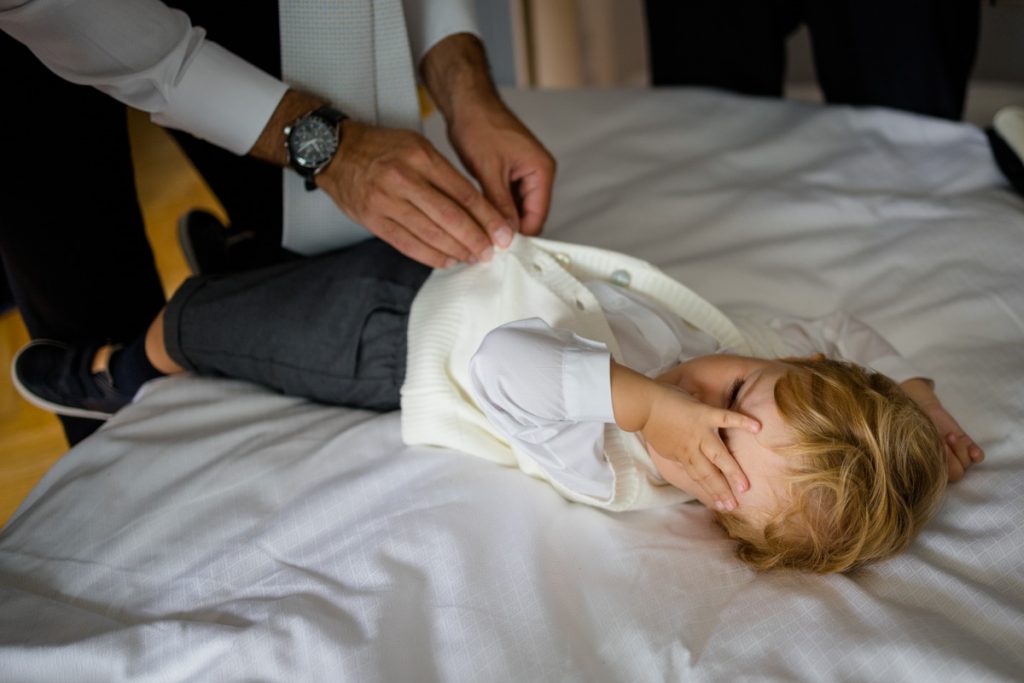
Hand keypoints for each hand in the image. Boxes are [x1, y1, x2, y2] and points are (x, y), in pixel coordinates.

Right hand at [317, 120, 513, 268]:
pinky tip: (446, 260)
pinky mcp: (372, 219)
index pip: (463, 192)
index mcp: (420, 156)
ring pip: (430, 233)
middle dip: (475, 238)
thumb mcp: (416, 145)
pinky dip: (430, 256)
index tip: (502, 232)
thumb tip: (476, 207)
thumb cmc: (380, 148)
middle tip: (490, 251)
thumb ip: (443, 173)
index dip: (487, 217)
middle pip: (450, 216)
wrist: (335, 151)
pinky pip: (407, 243)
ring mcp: (385, 201)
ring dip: (456, 250)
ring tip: (472, 257)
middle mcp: (403, 178)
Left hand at [447, 96, 555, 236]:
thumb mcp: (489, 170)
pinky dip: (496, 208)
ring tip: (481, 229)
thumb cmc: (480, 125)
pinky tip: (480, 216)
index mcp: (541, 170)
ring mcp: (525, 173)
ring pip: (517, 209)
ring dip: (501, 219)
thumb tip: (506, 235)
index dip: (520, 235)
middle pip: (530, 215)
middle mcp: (538, 172)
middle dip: (510, 229)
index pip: (538, 216)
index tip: (500, 248)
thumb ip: (500, 205)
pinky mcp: (511, 173)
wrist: (467, 103)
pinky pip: (508, 199)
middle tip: (487, 243)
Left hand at [643, 383, 760, 510]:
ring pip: (719, 456)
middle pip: (709, 474)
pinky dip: (741, 421)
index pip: (699, 478)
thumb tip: (687, 463)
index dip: (710, 492)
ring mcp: (700, 431)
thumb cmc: (652, 422)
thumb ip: (678, 454)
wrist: (643, 404)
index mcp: (683, 456)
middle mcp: (692, 448)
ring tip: (745, 486)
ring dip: (732, 472)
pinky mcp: (704, 414)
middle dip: (722, 490)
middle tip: (734, 506)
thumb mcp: (664, 445)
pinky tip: (757, 428)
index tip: (721, 505)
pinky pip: (725, 418)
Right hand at [900, 379, 983, 481]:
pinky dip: (976, 454)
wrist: (919, 407)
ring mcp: (956, 455)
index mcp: (928, 467)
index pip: (941, 478)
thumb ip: (922, 453)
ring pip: (966, 463)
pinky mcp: (965, 444)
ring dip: (960, 449)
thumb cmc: (910, 425)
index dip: (942, 466)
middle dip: (952, 459)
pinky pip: (976, 456)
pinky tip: (973, 451)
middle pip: (957, 473)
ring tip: (949, 435)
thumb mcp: (913, 439)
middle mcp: (943, 465)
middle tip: (943, 442)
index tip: (937, 449)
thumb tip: (931, 463)